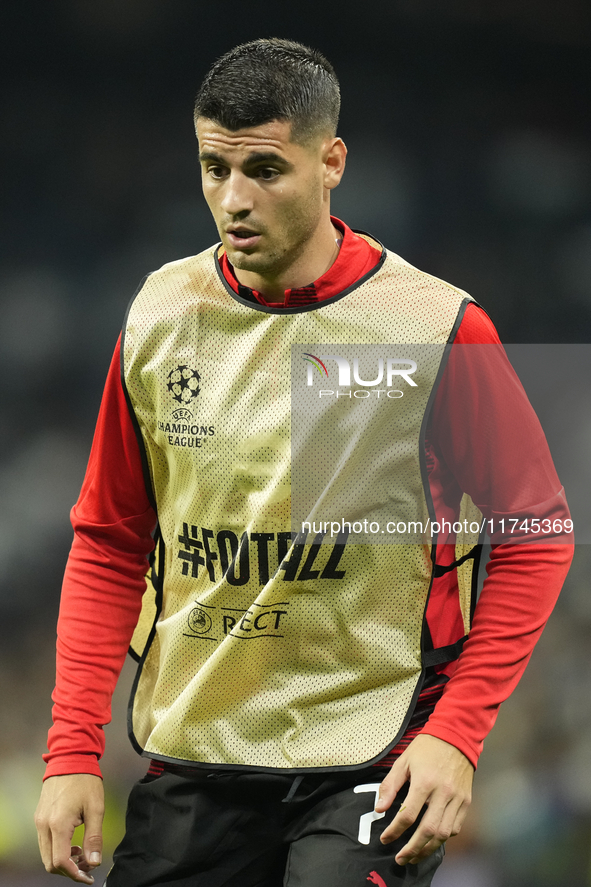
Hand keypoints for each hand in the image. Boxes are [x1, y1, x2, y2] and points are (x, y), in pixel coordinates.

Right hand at [35, 774, 103, 882]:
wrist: (70, 758)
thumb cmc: (85, 781)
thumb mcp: (96, 808)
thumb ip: (94, 837)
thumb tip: (95, 862)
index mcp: (58, 824)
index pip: (61, 862)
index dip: (75, 874)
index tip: (90, 876)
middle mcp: (44, 825)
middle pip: (51, 863)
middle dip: (69, 870)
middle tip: (88, 866)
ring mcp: (39, 822)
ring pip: (46, 855)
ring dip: (63, 861)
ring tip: (82, 853)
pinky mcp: (39, 818)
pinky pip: (45, 843)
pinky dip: (58, 850)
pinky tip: (73, 843)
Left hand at [376, 734, 472, 864]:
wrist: (456, 736)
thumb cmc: (426, 748)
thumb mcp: (403, 761)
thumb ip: (390, 785)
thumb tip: (380, 809)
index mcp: (424, 782)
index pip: (408, 816)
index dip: (394, 831)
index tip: (385, 838)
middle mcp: (443, 793)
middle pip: (428, 831)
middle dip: (412, 849)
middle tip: (400, 859)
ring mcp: (457, 799)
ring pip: (443, 833)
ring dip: (428, 849)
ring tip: (414, 856)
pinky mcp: (466, 801)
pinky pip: (455, 827)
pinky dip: (443, 838)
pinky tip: (432, 841)